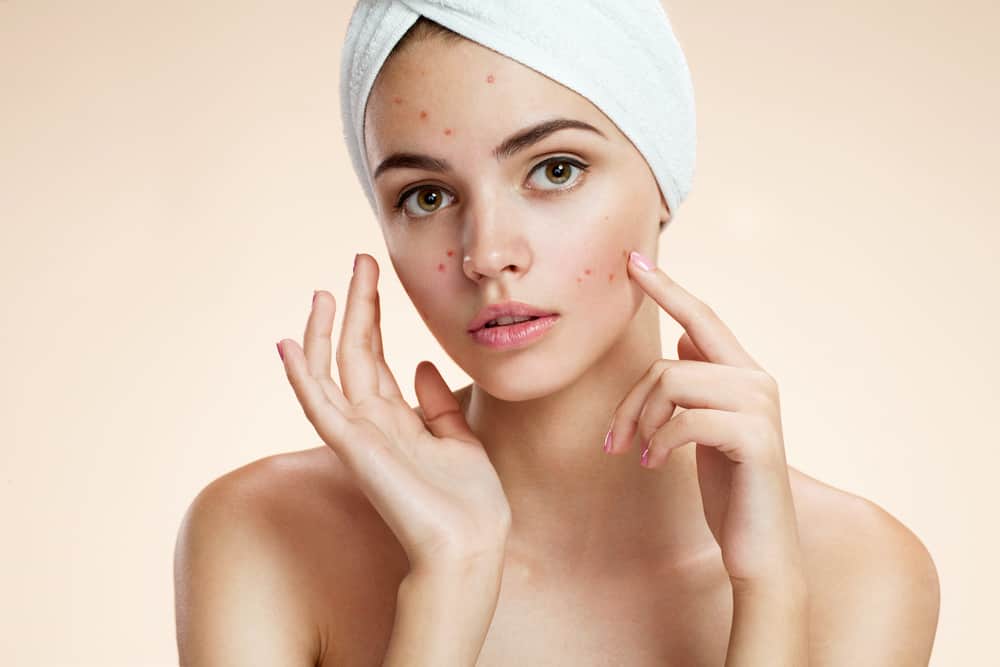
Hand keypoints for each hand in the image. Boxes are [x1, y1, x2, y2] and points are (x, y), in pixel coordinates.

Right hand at [276, 254, 510, 573]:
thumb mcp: (458, 438)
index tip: (371, 273)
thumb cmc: (469, 502)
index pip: (374, 356)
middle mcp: (371, 423)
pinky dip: (302, 375)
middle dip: (355, 305)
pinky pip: (319, 405)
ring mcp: (359, 435)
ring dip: (321, 332)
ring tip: (323, 292)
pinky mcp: (354, 448)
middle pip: (354, 353)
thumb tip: (423, 363)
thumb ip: (435, 403)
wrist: (471, 543)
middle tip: (359, 260)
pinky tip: (288, 344)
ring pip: (329, 373)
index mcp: (395, 420)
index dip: (370, 313)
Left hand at [607, 250, 804, 588]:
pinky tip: (657, 465)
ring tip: (643, 454)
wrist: (759, 548)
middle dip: (630, 403)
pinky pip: (683, 420)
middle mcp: (758, 380)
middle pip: (667, 364)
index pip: (701, 317)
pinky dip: (659, 444)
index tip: (633, 260)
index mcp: (743, 374)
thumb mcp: (704, 429)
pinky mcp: (756, 437)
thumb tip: (681, 337)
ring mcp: (760, 407)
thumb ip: (699, 382)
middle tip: (615, 442)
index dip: (667, 288)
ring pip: (671, 384)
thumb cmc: (728, 489)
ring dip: (643, 424)